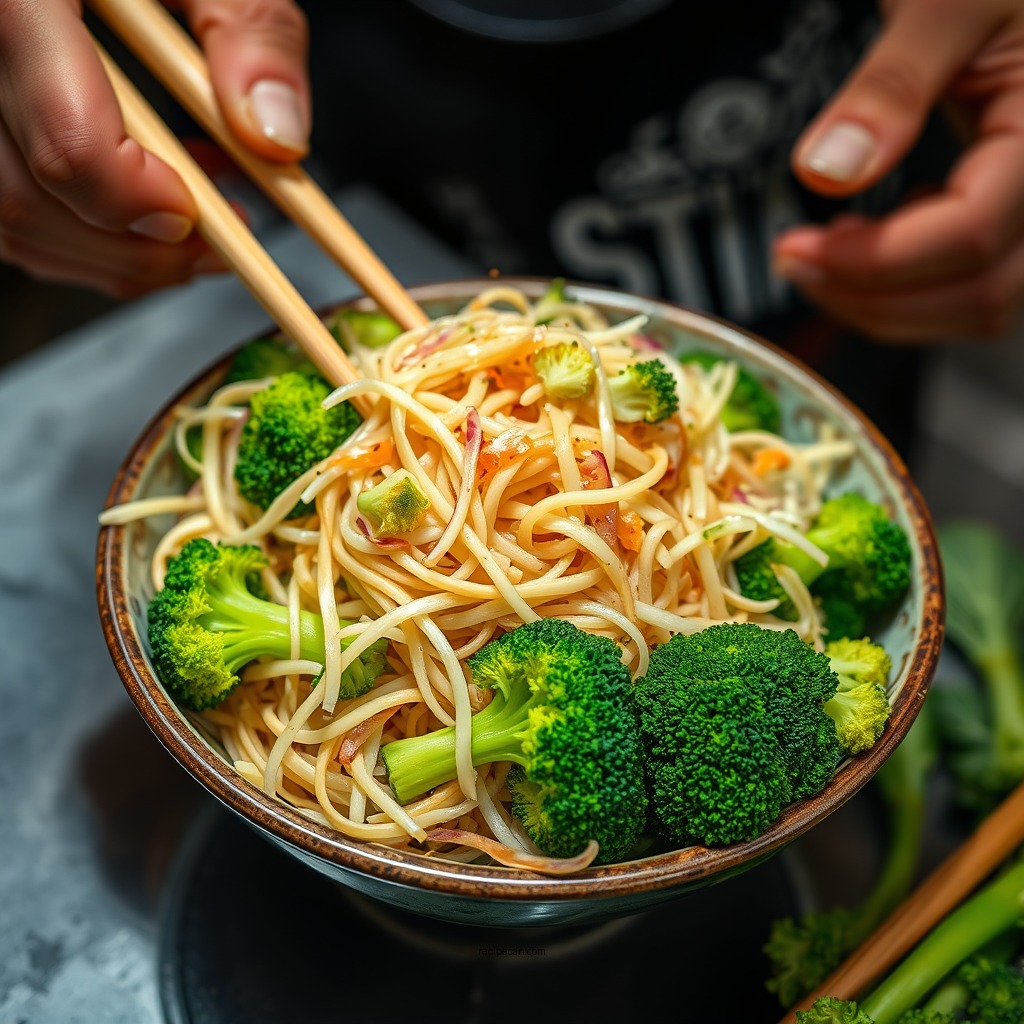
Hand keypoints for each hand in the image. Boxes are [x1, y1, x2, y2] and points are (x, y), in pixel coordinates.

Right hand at [0, 0, 309, 297]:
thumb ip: (248, 29)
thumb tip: (279, 140)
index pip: (70, 145)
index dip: (145, 203)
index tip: (211, 217)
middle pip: (29, 202)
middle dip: (139, 249)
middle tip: (224, 241)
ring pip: (10, 223)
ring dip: (114, 251)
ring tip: (196, 217)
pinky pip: (4, 211)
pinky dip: (80, 232)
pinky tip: (142, 197)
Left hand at [773, 0, 1023, 342]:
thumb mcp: (946, 1)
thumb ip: (891, 85)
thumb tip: (827, 172)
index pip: (970, 234)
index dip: (873, 259)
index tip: (795, 248)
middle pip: (980, 293)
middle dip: (872, 298)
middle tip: (794, 264)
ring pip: (980, 304)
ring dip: (888, 303)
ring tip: (822, 256)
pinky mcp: (1019, 215)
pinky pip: (977, 283)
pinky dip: (911, 287)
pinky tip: (869, 241)